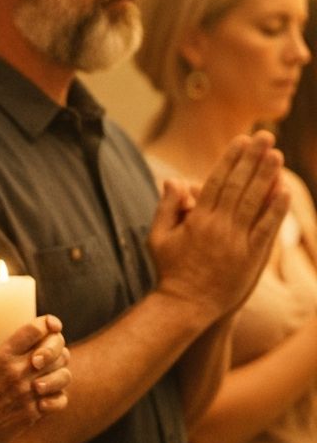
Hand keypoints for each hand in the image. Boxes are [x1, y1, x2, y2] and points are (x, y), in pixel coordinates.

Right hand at [0, 314, 69, 442]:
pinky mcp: (34, 411)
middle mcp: (17, 373)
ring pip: (62, 373)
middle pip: (53, 349)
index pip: (33, 331)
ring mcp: (28, 393)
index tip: (49, 323)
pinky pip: (60, 399)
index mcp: (0, 357)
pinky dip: (59, 394)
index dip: (46, 322)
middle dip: (57, 342)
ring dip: (62, 368)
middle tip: (53, 343)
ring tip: (55, 366)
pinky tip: (52, 391)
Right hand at [150, 132, 288, 321]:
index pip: (216, 181)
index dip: (230, 159)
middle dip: (252, 159)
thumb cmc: (169, 270)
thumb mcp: (158, 237)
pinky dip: (276, 209)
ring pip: (254, 202)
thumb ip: (167, 207)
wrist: (185, 306)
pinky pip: (266, 229)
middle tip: (265, 136)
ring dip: (267, 177)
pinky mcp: (251, 258)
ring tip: (277, 155)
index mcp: (195, 220)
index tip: (241, 140)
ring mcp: (236, 242)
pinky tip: (284, 190)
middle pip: (238, 186)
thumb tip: (174, 180)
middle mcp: (217, 227)